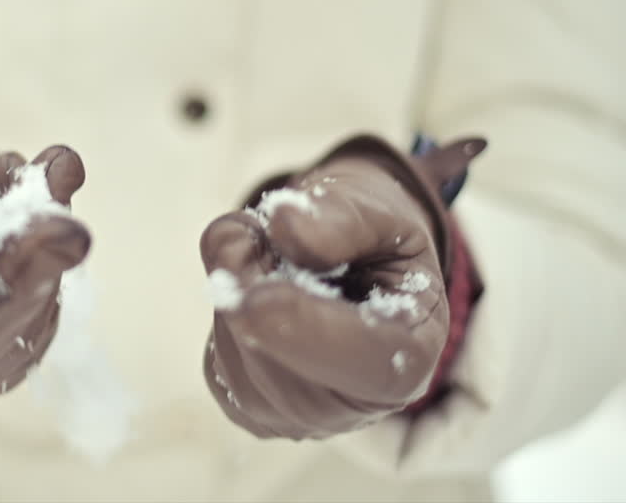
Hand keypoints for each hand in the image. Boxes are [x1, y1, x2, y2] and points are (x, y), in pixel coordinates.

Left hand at [200, 135, 483, 438]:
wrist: (352, 264)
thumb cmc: (371, 239)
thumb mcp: (376, 209)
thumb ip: (342, 216)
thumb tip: (287, 228)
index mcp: (410, 355)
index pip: (364, 363)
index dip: (308, 330)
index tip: (259, 296)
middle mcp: (356, 405)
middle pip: (280, 357)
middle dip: (255, 282)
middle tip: (268, 230)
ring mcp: (298, 417)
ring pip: (238, 350)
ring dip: (240, 284)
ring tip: (278, 259)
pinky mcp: (252, 410)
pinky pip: (215, 357)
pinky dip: (227, 308)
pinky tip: (260, 290)